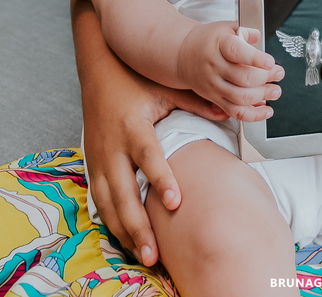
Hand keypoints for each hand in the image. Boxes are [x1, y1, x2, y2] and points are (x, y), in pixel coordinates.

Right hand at [73, 0, 228, 264]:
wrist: (98, 68)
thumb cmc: (134, 78)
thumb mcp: (166, 87)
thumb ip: (196, 102)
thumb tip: (228, 110)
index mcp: (133, 126)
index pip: (148, 156)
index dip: (161, 179)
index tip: (177, 202)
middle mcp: (112, 146)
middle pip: (123, 192)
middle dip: (139, 225)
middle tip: (155, 253)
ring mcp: (99, 158)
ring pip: (108, 203)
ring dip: (125, 231)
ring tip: (145, 255)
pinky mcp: (92, 164)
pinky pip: (100, 200)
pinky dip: (112, 222)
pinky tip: (127, 240)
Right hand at [177, 21, 283, 119]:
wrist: (181, 55)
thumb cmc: (207, 41)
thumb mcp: (224, 27)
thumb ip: (244, 30)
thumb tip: (257, 36)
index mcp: (219, 45)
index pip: (236, 52)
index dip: (255, 58)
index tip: (270, 61)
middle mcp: (215, 67)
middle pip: (243, 78)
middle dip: (266, 78)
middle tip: (279, 73)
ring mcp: (214, 85)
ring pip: (241, 97)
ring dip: (263, 95)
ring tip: (275, 90)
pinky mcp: (215, 99)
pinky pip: (235, 112)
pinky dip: (253, 115)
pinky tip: (266, 110)